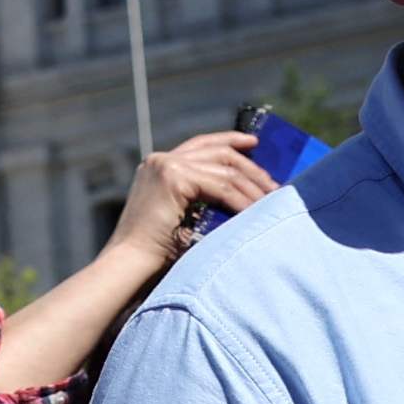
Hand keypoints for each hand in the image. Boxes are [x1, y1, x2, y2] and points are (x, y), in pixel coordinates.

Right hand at [106, 130, 274, 272]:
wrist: (130, 264)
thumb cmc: (155, 251)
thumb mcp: (181, 215)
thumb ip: (201, 198)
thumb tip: (240, 195)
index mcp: (159, 165)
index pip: (202, 144)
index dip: (230, 140)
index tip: (255, 143)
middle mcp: (161, 159)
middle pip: (218, 152)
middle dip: (250, 166)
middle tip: (273, 183)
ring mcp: (166, 165)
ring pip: (224, 169)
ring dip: (252, 185)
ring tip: (271, 199)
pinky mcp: (173, 177)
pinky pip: (220, 186)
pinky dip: (241, 199)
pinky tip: (255, 210)